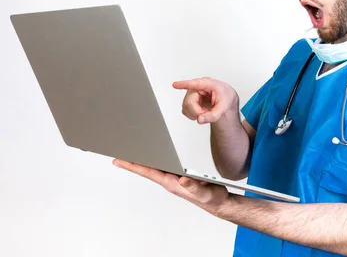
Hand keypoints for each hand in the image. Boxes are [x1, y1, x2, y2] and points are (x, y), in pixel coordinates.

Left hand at [112, 159, 228, 210]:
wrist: (218, 202)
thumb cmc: (212, 198)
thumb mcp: (205, 192)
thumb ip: (194, 187)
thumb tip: (183, 179)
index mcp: (172, 183)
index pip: (148, 172)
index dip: (133, 166)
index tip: (119, 160)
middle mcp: (170, 180)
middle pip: (147, 170)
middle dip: (132, 162)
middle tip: (118, 153)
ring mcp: (174, 179)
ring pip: (154, 168)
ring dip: (142, 161)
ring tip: (130, 153)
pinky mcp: (180, 176)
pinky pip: (163, 167)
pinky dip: (154, 161)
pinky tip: (151, 158)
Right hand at [173, 77, 238, 124]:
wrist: (224, 99)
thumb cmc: (224, 98)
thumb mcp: (223, 108)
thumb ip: (213, 115)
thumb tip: (199, 120)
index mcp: (208, 84)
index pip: (195, 84)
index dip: (184, 84)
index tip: (175, 85)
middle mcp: (197, 87)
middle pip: (190, 102)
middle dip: (197, 111)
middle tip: (206, 113)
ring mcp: (191, 93)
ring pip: (186, 107)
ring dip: (195, 113)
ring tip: (206, 111)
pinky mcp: (188, 100)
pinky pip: (185, 110)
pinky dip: (193, 115)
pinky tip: (200, 112)